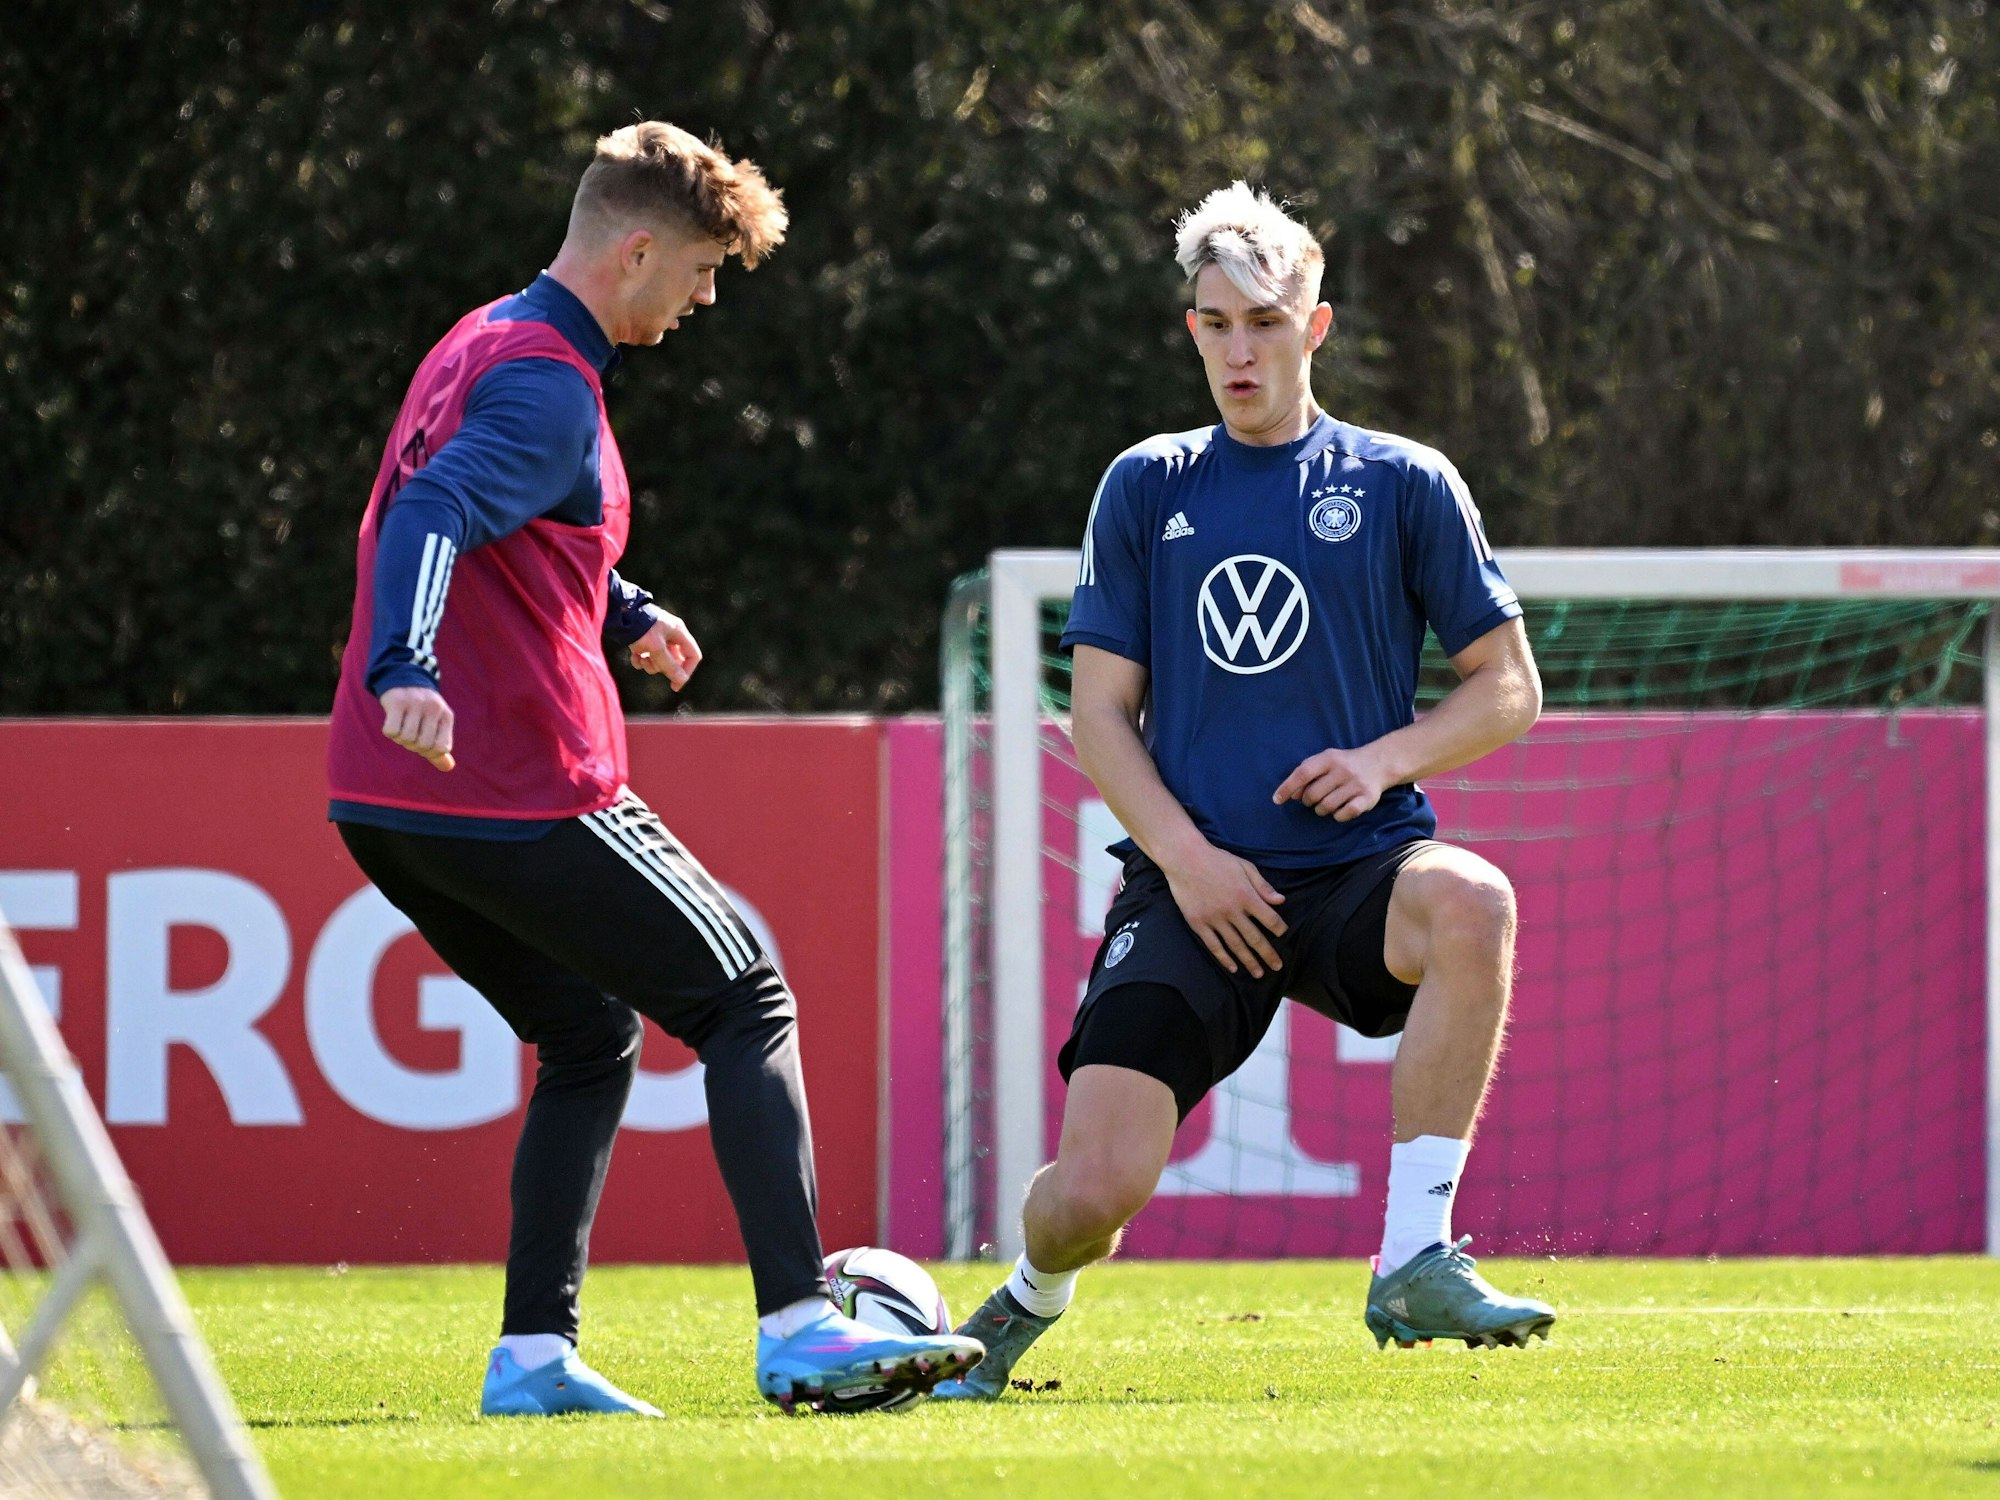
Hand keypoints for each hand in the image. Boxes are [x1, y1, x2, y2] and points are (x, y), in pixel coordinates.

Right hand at [379, 686, 454, 771]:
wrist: (403, 679)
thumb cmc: (421, 710)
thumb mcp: (436, 724)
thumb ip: (439, 747)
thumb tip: (448, 767)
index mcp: (446, 716)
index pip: (442, 748)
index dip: (430, 752)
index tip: (423, 743)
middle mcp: (434, 708)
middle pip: (423, 745)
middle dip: (413, 745)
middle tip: (410, 734)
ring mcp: (416, 704)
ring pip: (406, 739)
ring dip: (400, 739)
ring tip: (401, 727)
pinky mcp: (397, 701)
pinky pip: (391, 731)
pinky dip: (390, 731)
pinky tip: (392, 721)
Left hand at [628, 608, 701, 689]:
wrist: (618, 613)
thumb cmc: (640, 628)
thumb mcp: (656, 648)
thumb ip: (669, 665)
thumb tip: (681, 680)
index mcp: (678, 632)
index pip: (693, 655)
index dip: (687, 671)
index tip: (676, 685)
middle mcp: (670, 635)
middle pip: (675, 660)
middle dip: (663, 667)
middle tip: (652, 666)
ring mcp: (657, 638)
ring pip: (660, 660)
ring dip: (650, 665)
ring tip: (641, 659)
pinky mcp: (644, 640)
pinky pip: (647, 656)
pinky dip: (641, 660)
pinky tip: (634, 656)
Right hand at [1159, 842, 1286, 977]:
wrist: (1184, 858)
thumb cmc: (1217, 860)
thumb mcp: (1244, 867)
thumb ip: (1263, 886)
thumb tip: (1281, 901)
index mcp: (1246, 895)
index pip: (1270, 919)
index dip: (1279, 929)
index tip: (1283, 935)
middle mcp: (1232, 910)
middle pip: (1255, 938)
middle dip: (1268, 954)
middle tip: (1277, 967)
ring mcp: (1214, 918)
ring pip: (1235, 945)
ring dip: (1249, 961)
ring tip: (1258, 973)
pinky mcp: (1198, 923)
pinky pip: (1213, 945)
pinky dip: (1224, 958)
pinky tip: (1233, 968)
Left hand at [1273, 745, 1392, 820]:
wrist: (1379, 763)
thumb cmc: (1343, 764)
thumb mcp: (1325, 761)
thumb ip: (1306, 773)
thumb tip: (1290, 795)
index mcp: (1329, 758)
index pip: (1303, 773)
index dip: (1287, 787)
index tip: (1276, 800)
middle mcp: (1343, 770)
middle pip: (1313, 795)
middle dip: (1308, 801)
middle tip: (1314, 799)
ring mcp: (1356, 784)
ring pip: (1327, 807)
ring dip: (1322, 810)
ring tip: (1327, 803)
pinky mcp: (1367, 798)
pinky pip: (1345, 814)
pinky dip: (1338, 816)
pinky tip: (1340, 809)